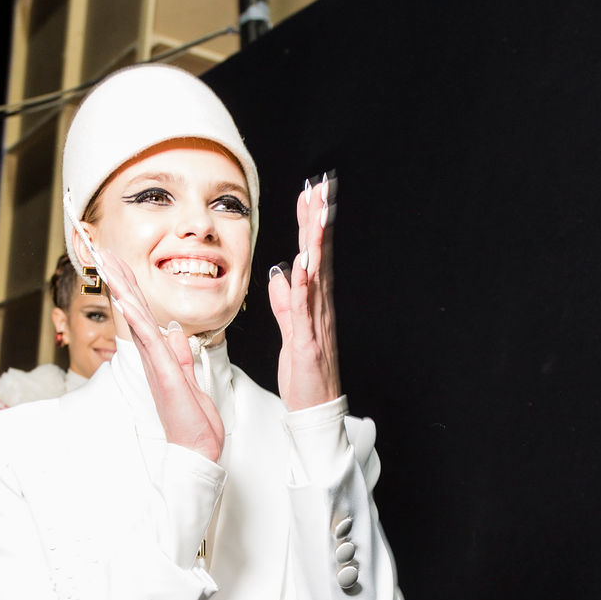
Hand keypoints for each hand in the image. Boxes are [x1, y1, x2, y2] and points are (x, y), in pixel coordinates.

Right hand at [94, 248, 224, 463]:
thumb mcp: (191, 381)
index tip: (119, 263)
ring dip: (122, 289)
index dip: (131, 288)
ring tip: (107, 263)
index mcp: (159, 358)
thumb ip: (182, 356)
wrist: (197, 450)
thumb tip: (176, 333)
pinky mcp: (163, 373)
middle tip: (102, 252)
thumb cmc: (194, 423)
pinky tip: (126, 299)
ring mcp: (155, 365)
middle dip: (119, 279)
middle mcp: (152, 359)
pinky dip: (136, 318)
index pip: (143, 315)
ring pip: (136, 319)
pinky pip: (148, 340)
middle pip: (133, 311)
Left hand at [267, 172, 341, 411]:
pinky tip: (303, 265)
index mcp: (314, 305)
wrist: (314, 411)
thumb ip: (285, 304)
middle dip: (318, 221)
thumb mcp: (290, 334)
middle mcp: (320, 309)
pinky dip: (304, 287)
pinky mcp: (308, 343)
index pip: (312, 257)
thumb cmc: (304, 377)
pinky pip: (305, 311)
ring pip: (317, 276)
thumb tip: (280, 276)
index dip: (311, 225)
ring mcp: (316, 325)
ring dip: (316, 243)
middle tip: (320, 188)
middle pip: (319, 257)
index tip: (310, 195)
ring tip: (317, 213)